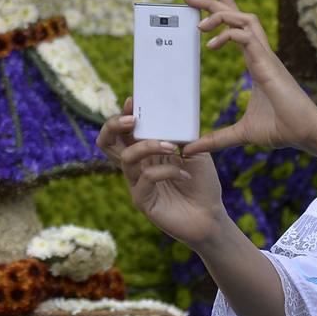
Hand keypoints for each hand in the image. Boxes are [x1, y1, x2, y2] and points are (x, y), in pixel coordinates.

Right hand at [97, 99, 227, 248]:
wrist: (210, 216)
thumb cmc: (201, 183)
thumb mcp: (195, 151)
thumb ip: (181, 135)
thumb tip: (171, 115)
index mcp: (144, 152)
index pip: (123, 131)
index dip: (122, 115)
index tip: (133, 100)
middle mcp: (136, 166)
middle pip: (106, 143)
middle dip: (113, 126)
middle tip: (132, 119)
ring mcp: (136, 184)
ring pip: (127, 158)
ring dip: (149, 146)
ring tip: (172, 147)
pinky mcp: (142, 201)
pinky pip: (146, 178)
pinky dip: (167, 171)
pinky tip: (185, 175)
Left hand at [181, 0, 316, 156]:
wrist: (305, 133)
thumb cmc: (281, 129)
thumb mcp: (240, 134)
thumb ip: (215, 139)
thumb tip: (190, 150)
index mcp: (255, 61)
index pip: (236, 27)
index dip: (222, 9)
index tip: (203, 1)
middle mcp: (260, 53)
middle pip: (237, 14)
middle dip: (213, 1)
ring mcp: (265, 55)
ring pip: (243, 18)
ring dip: (219, 14)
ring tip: (198, 23)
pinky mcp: (268, 62)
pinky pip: (245, 36)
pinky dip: (226, 35)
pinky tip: (210, 45)